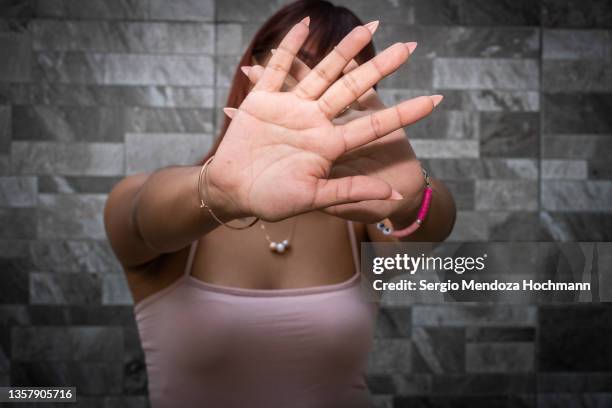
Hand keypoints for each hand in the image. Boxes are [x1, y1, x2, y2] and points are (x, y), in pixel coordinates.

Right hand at [210, 18, 437, 221]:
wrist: (233, 192)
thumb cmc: (272, 200)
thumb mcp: (315, 198)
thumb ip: (350, 191)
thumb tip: (392, 196)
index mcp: (329, 145)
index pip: (375, 124)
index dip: (405, 113)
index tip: (435, 100)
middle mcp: (315, 122)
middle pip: (354, 88)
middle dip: (381, 68)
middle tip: (409, 47)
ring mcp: (291, 109)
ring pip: (323, 72)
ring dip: (344, 50)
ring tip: (368, 28)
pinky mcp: (263, 101)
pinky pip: (280, 69)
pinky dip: (289, 47)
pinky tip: (304, 24)